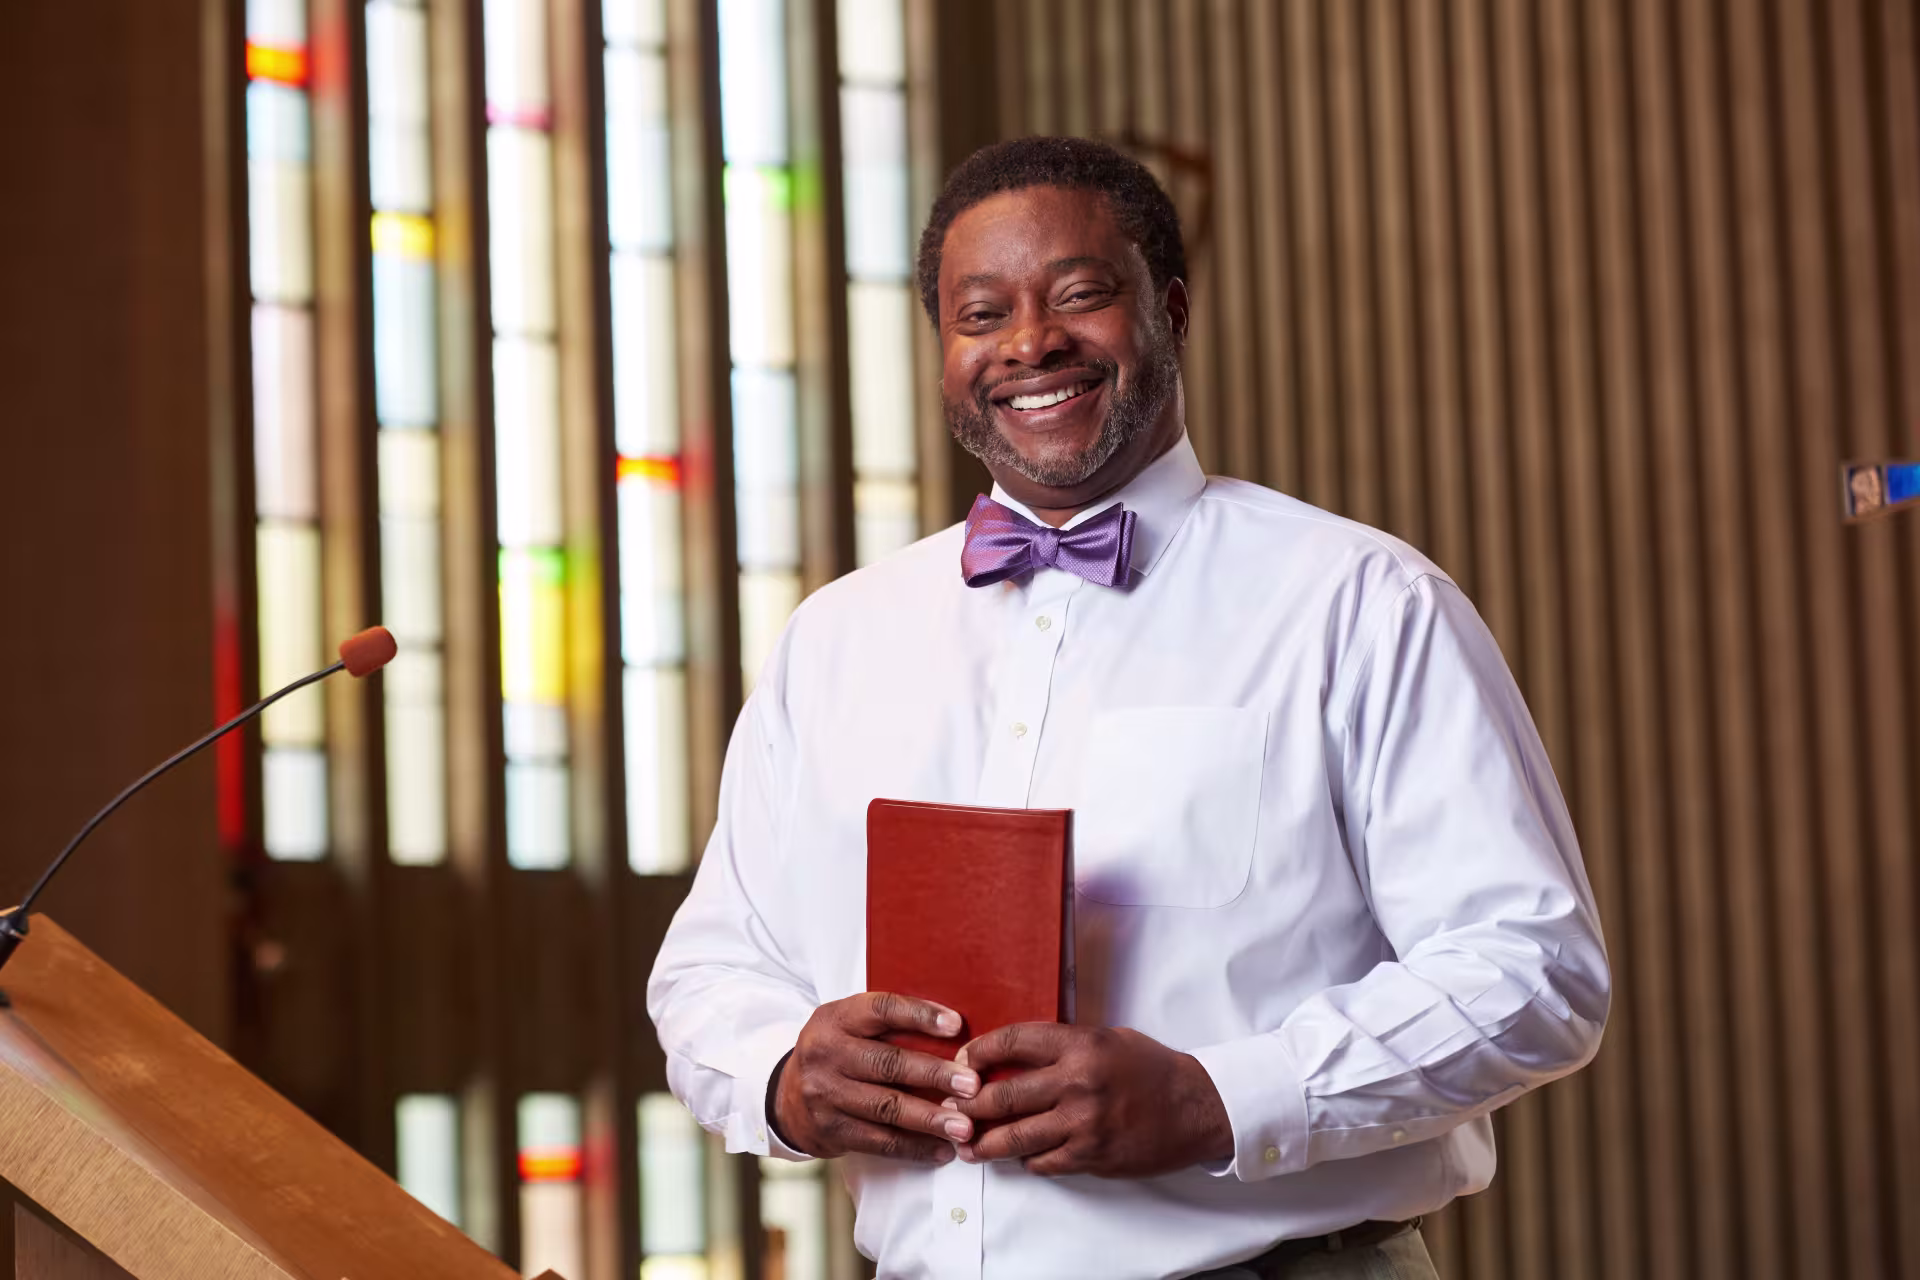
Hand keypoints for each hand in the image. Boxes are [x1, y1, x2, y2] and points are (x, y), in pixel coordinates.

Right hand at [773, 992, 981, 1161]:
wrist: (787, 1096)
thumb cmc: (838, 1052)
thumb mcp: (850, 1025)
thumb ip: (889, 1025)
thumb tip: (956, 1031)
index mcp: (836, 1018)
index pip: (881, 1009)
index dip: (919, 1015)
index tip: (956, 1025)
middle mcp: (826, 1053)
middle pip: (887, 1063)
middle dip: (934, 1075)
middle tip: (971, 1085)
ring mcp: (826, 1095)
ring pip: (886, 1108)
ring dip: (930, 1118)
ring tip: (964, 1126)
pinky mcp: (831, 1130)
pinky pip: (879, 1141)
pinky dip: (914, 1147)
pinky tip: (941, 1149)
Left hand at [950, 1024, 1231, 1176]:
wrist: (1197, 1107)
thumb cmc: (1151, 1068)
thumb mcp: (1107, 1038)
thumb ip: (1063, 1045)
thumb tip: (1013, 1053)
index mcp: (1080, 1044)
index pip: (1012, 1042)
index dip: (978, 1052)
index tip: (961, 1063)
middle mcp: (1078, 1082)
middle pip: (1003, 1096)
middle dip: (968, 1106)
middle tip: (950, 1112)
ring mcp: (1084, 1123)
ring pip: (1016, 1137)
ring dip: (984, 1144)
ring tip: (967, 1146)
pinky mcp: (1093, 1155)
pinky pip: (1044, 1162)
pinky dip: (1026, 1160)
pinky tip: (1018, 1156)